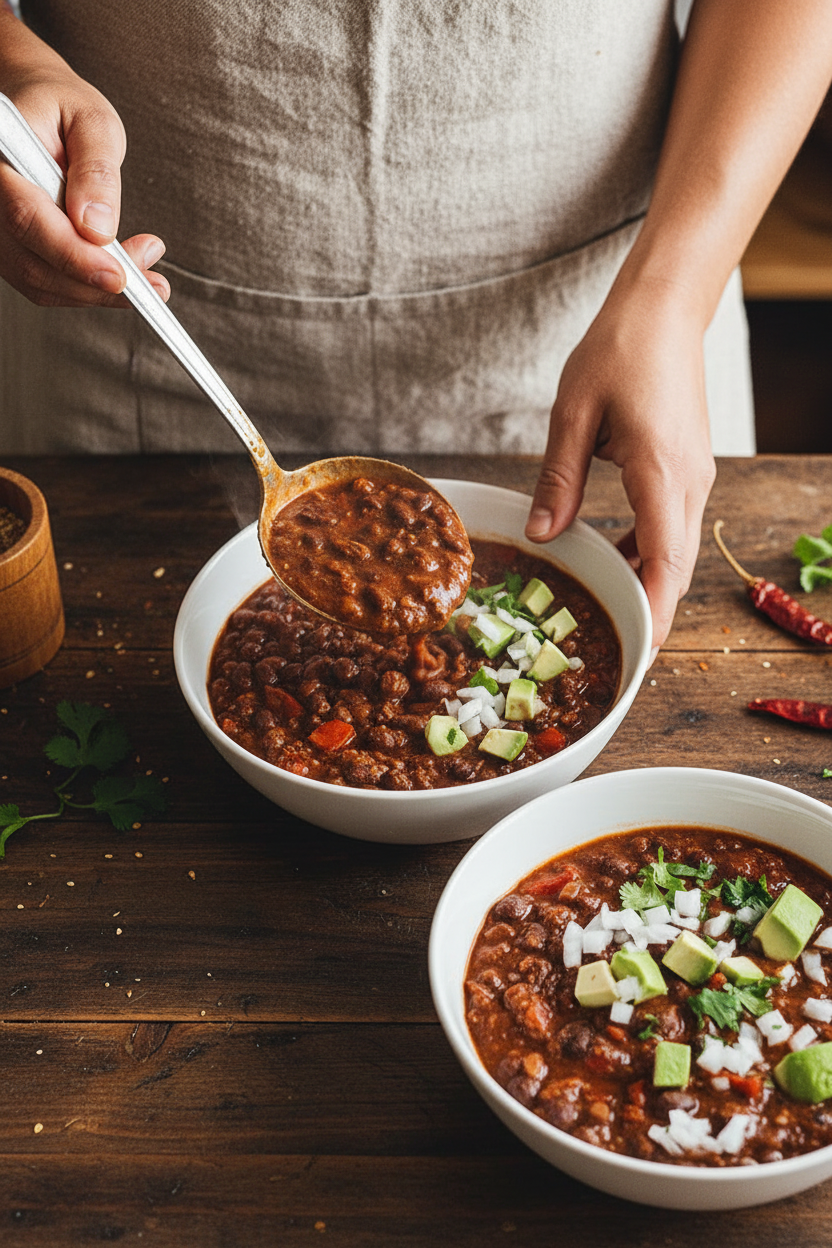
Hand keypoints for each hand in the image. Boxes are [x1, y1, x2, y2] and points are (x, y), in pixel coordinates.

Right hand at [0, 41, 168, 305]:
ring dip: (97, 292)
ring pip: (40, 281)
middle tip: (152, 280)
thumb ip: (96, 171)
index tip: (119, 275)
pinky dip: (87, 289)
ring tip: (148, 277)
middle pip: (33, 262)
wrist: (40, 109)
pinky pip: (45, 283)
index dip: (74, 256)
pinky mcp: (13, 248)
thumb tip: (98, 228)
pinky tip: (122, 276)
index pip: (27, 218)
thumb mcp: (93, 121)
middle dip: (96, 281)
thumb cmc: (63, 107)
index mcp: (0, 157)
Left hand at [524, 283, 715, 653]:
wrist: (663, 309)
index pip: (666, 561)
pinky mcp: (688, 468)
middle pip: (677, 566)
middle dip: (652, 610)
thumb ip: (557, 479)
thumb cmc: (618, 350)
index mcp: (661, 472)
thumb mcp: (573, 413)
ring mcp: (695, 476)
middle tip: (619, 648)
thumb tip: (543, 535)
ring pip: (677, 548)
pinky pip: (673, 525)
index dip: (654, 611)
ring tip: (611, 609)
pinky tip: (618, 558)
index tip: (642, 650)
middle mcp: (689, 481)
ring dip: (649, 581)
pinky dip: (650, 551)